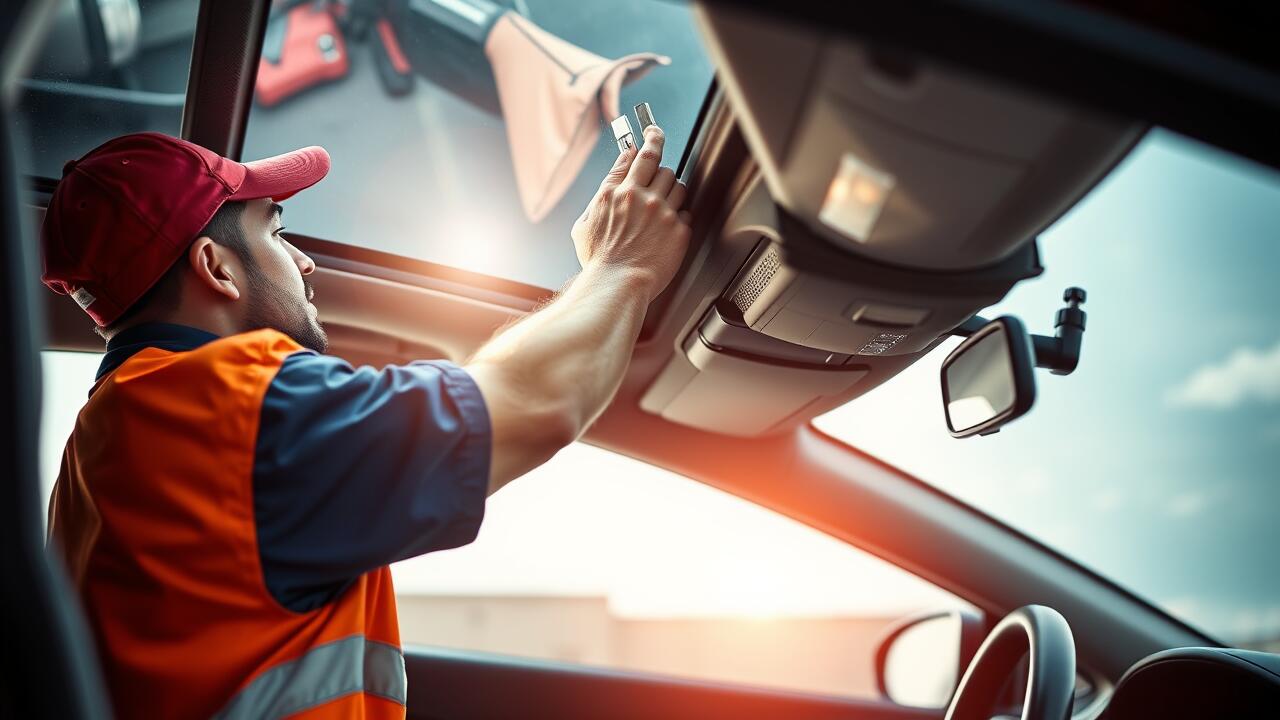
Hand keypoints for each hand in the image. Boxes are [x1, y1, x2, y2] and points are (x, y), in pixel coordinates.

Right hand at [571, 125, 690, 301]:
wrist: (618, 285)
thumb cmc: (599, 262)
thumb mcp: (584, 225)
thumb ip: (600, 196)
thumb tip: (613, 175)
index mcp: (613, 193)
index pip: (633, 156)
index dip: (644, 141)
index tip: (649, 135)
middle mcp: (638, 197)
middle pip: (658, 161)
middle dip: (659, 150)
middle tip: (660, 142)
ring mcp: (661, 212)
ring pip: (676, 183)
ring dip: (671, 188)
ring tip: (663, 202)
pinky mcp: (678, 229)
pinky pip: (686, 211)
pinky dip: (679, 217)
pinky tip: (668, 227)